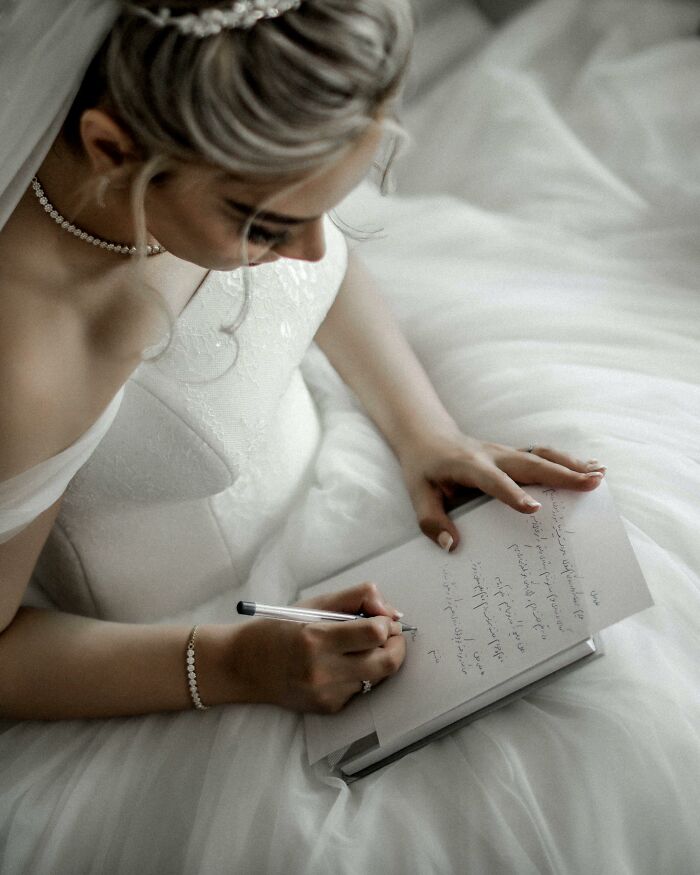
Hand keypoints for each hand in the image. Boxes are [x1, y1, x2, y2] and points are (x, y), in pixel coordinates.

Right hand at [226, 582, 405, 713]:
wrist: (244, 665)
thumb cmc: (281, 628)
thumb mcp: (315, 604)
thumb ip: (356, 598)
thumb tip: (390, 611)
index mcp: (317, 638)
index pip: (374, 633)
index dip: (386, 623)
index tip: (383, 618)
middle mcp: (323, 670)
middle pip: (386, 663)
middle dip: (397, 645)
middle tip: (390, 634)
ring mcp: (327, 693)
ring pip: (376, 677)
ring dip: (379, 660)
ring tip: (363, 647)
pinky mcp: (328, 708)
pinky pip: (360, 690)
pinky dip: (361, 675)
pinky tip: (342, 665)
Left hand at [399, 433, 606, 551]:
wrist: (428, 438)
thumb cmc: (424, 470)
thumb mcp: (418, 496)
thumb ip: (431, 521)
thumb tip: (451, 545)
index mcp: (468, 465)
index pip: (493, 480)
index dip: (513, 493)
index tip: (534, 509)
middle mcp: (492, 455)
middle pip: (530, 463)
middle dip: (561, 474)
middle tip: (592, 484)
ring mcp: (505, 452)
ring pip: (541, 455)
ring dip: (571, 464)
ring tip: (600, 476)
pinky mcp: (513, 454)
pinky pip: (543, 455)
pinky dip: (567, 461)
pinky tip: (591, 467)